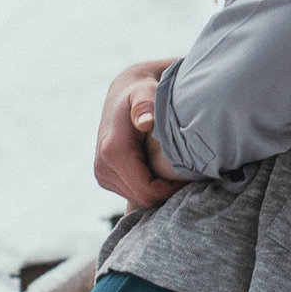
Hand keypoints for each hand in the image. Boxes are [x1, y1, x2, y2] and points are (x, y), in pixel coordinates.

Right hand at [95, 59, 181, 208]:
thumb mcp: (146, 93)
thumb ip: (146, 105)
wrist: (124, 93)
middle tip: (185, 172)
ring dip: (158, 189)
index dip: (171, 189)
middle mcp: (102, 167)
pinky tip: (160, 169)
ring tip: (173, 168)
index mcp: (112, 152)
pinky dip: (149, 187)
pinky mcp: (104, 177)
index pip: (147, 191)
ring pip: (138, 199)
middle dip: (166, 191)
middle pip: (143, 198)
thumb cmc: (142, 92)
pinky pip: (133, 194)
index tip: (189, 173)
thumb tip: (144, 122)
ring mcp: (101, 174)